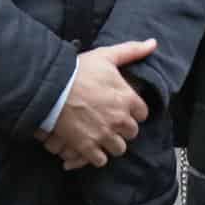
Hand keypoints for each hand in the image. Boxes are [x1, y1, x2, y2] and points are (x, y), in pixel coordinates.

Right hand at [40, 38, 156, 169]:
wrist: (51, 88)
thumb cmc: (78, 70)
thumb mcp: (106, 56)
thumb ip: (132, 51)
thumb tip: (153, 44)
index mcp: (127, 98)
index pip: (142, 113)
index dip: (133, 111)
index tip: (123, 109)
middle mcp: (119, 119)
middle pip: (131, 133)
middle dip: (123, 129)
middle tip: (111, 123)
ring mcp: (104, 134)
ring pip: (119, 149)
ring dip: (111, 144)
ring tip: (101, 136)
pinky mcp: (87, 146)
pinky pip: (100, 160)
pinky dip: (96, 156)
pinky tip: (90, 146)